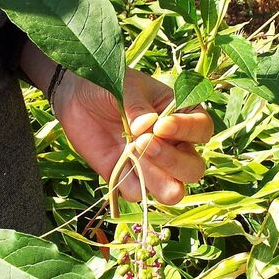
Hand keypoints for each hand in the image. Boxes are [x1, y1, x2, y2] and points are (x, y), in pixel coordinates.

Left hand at [51, 67, 212, 205]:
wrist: (77, 95)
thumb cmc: (111, 84)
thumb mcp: (125, 86)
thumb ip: (137, 106)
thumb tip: (146, 127)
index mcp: (182, 117)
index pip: (201, 130)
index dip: (187, 131)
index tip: (161, 125)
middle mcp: (173, 146)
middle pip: (193, 169)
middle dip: (173, 161)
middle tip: (144, 142)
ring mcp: (152, 166)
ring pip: (172, 191)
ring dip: (156, 179)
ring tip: (132, 153)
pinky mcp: (127, 179)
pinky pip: (138, 194)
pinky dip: (129, 185)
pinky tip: (118, 163)